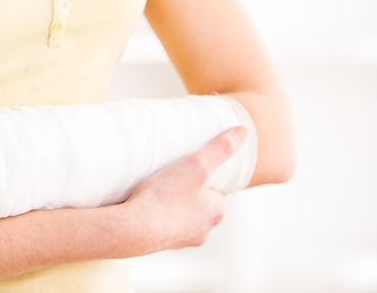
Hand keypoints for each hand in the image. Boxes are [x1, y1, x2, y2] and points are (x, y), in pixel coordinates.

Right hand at [121, 126, 247, 253]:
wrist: (133, 228)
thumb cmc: (164, 197)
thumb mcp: (195, 165)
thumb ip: (220, 148)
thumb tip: (243, 131)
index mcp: (217, 211)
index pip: (217, 191)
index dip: (204, 178)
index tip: (190, 169)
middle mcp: (205, 229)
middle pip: (200, 204)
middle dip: (189, 192)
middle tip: (172, 177)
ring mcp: (183, 239)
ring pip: (183, 216)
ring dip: (173, 205)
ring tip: (158, 190)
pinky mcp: (163, 244)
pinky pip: (165, 225)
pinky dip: (159, 216)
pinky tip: (147, 207)